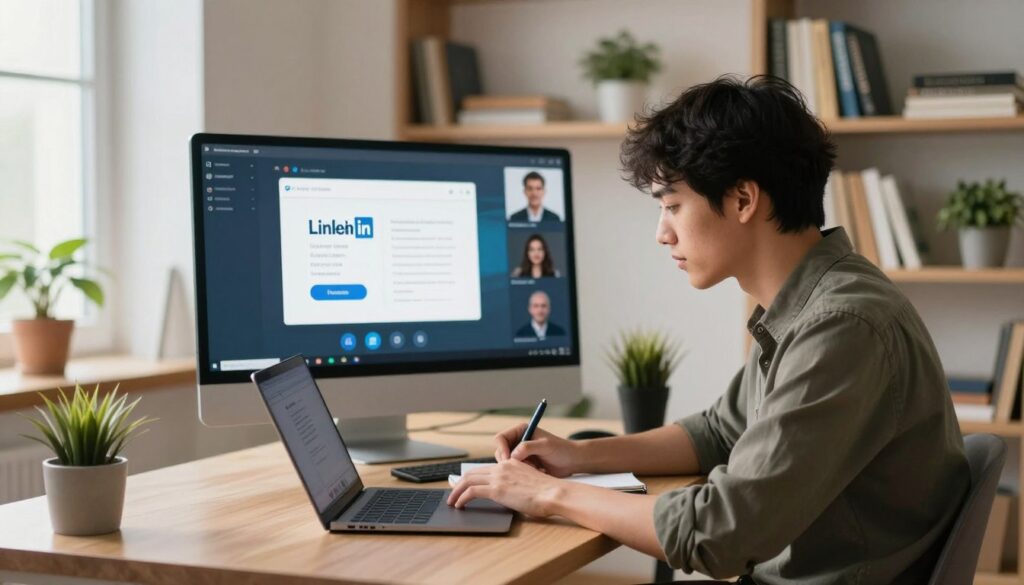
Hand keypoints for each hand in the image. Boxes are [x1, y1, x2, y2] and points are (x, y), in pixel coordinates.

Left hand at [447, 458, 566, 516]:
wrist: (554, 493)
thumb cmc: (547, 493)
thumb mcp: (529, 483)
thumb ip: (516, 485)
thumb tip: (511, 496)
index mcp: (511, 464)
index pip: (485, 468)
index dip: (472, 476)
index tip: (464, 484)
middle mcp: (502, 467)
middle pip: (473, 472)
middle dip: (459, 483)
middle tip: (453, 492)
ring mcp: (499, 477)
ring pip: (468, 480)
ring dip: (456, 491)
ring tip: (452, 501)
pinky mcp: (497, 489)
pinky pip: (471, 491)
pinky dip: (461, 498)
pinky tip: (459, 505)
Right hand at [493, 423, 579, 477]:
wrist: (572, 461)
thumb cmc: (561, 449)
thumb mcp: (545, 446)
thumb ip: (528, 447)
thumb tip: (512, 455)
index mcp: (521, 430)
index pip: (501, 438)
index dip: (502, 449)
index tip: (508, 460)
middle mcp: (518, 441)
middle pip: (500, 452)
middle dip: (508, 461)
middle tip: (521, 468)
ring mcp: (520, 454)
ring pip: (506, 463)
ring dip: (516, 468)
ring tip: (533, 468)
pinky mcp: (524, 464)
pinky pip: (514, 471)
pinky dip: (521, 474)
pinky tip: (535, 472)